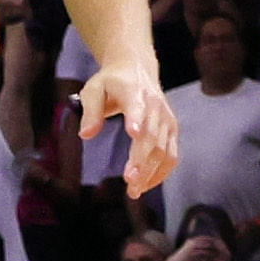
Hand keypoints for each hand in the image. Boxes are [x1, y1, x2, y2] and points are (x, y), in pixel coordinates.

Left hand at [74, 64, 179, 198]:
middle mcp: (155, 106)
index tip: (133, 133)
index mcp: (134, 92)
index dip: (136, 119)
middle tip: (129, 182)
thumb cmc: (111, 82)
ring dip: (151, 173)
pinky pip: (172, 155)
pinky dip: (161, 172)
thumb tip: (87, 135)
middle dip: (142, 161)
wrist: (136, 69)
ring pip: (164, 150)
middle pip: (152, 137)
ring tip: (134, 191)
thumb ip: (90, 111)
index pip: (137, 106)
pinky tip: (146, 185)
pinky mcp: (172, 129)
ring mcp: (167, 118)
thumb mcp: (93, 89)